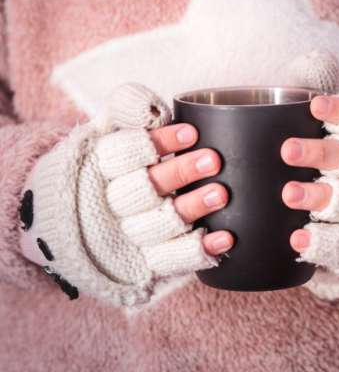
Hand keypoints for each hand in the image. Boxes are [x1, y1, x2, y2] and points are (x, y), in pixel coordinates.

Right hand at [18, 83, 234, 307]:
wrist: (80, 223)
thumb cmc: (109, 165)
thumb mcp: (108, 131)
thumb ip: (126, 109)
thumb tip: (150, 106)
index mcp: (97, 167)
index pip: (123, 154)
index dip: (157, 143)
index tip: (191, 133)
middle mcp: (108, 204)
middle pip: (143, 189)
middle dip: (180, 174)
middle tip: (214, 160)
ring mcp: (125, 237)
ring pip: (158, 225)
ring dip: (191, 208)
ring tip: (222, 194)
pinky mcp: (141, 265)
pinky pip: (168, 261)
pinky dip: (196, 251)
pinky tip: (224, 238)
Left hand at [279, 90, 338, 300]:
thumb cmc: (335, 154)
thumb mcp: (329, 121)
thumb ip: (318, 89)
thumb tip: (319, 58)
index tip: (316, 106)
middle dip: (321, 153)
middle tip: (287, 151)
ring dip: (320, 196)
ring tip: (289, 194)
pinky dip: (322, 243)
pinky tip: (298, 240)